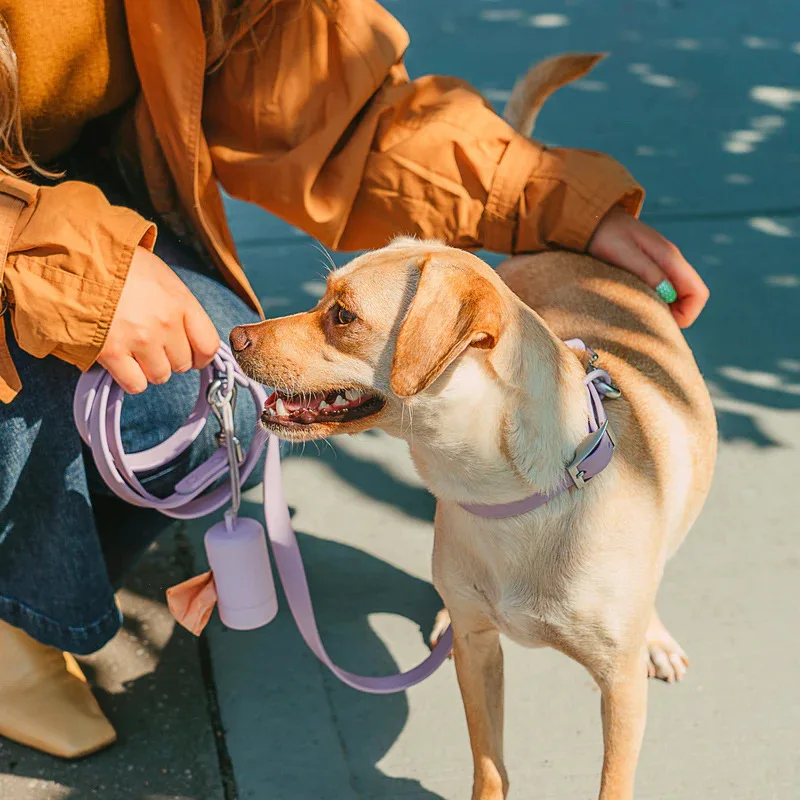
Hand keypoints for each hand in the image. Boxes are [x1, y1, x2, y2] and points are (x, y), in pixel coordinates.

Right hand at [98, 247, 219, 392]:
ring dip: (149, 369)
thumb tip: (191, 337)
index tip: (192, 355)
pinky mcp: (112, 352)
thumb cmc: (124, 267)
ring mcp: (140, 339)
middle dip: (170, 358)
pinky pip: (135, 384)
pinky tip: (122, 362)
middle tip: (153, 344)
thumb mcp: (163, 278)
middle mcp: (165, 324)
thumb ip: (181, 308)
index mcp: (181, 303)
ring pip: (160, 376)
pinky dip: (130, 378)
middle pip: (182, 364)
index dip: (200, 356)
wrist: (79, 259)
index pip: (208, 347)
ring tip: (135, 350)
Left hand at [589, 206, 708, 327]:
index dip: (687, 315)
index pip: (698, 293)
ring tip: (639, 314)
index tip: (662, 324)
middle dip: (675, 315)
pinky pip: (662, 288)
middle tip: (647, 323)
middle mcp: (670, 260)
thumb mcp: (624, 255)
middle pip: (690, 296)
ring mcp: (661, 262)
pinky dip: (654, 300)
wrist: (591, 218)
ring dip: (664, 308)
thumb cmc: (604, 235)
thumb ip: (648, 272)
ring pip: (676, 294)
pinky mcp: (648, 265)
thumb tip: (668, 295)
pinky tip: (635, 303)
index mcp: (670, 257)